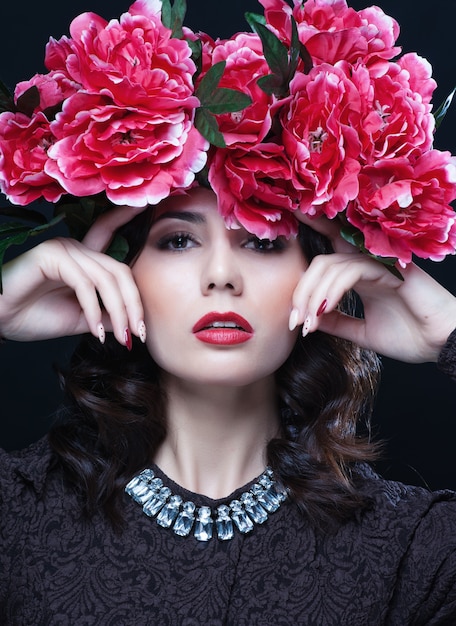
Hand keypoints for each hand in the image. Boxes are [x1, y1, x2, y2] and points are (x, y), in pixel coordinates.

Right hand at [0, 206, 145, 345]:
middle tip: (138, 333)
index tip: (146, 203)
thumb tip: (137, 322)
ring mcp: (64, 248)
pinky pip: (84, 282)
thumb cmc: (36, 317)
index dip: (126, 216)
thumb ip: (109, 315)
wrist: (3, 321)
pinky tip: (95, 330)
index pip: (110, 235)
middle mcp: (76, 248)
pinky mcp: (51, 255)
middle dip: (134, 305)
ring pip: (106, 278)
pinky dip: (94, 309)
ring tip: (120, 337)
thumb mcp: (85, 319)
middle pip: (119, 270)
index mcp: (84, 258)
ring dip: (118, 312)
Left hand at [290, 215, 455, 362]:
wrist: (440, 345)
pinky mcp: (391, 270)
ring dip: (314, 297)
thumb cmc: (409, 336)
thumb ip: (336, 323)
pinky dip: (333, 291)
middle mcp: (367, 265)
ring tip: (308, 324)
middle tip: (295, 321)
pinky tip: (325, 310)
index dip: (310, 234)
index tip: (288, 225)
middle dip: (301, 292)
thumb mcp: (361, 332)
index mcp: (361, 276)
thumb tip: (309, 318)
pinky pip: (352, 270)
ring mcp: (379, 265)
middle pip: (321, 262)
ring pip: (332, 265)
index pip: (329, 253)